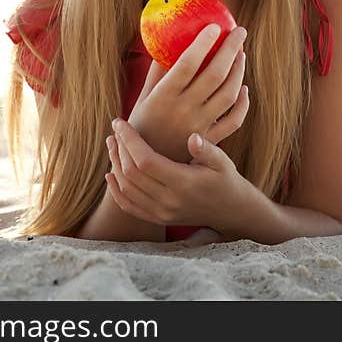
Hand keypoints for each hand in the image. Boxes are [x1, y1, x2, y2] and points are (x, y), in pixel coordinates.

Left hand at [105, 118, 250, 230]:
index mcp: (184, 183)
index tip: (121, 122)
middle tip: (116, 130)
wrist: (230, 211)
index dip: (129, 140)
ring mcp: (162, 213)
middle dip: (119, 148)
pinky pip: (128, 207)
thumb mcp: (223, 161)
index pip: (146, 161)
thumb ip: (207, 149)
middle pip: (131, 173)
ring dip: (115, 164)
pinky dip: (116, 190)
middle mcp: (169, 201)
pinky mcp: (158, 219)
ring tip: (112, 144)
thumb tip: (192, 137)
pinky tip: (111, 173)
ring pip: (127, 189)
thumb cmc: (225, 178)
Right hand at [129, 24, 248, 162]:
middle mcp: (183, 111)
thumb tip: (168, 40)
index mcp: (163, 97)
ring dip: (238, 72)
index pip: (186, 64)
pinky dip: (243, 104)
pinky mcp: (210, 140)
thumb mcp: (144, 97)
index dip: (203, 43)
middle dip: (230, 49)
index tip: (214, 26)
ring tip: (241, 54)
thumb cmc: (142, 126)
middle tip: (240, 31)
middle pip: (214, 75)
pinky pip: (233, 121)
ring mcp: (199, 126)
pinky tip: (244, 88)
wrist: (145, 169)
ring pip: (228, 95)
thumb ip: (157, 72)